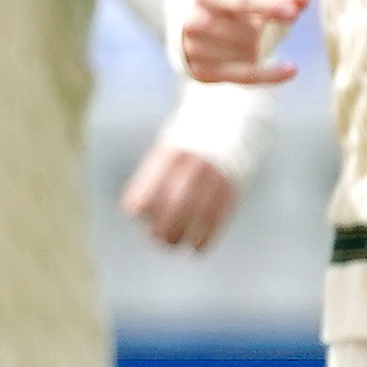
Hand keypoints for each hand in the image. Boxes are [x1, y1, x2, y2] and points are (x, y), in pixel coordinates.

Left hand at [120, 142, 242, 251]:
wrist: (231, 117)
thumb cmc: (190, 140)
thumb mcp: (169, 146)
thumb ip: (155, 175)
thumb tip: (137, 213)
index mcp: (174, 152)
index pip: (152, 182)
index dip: (140, 203)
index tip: (134, 214)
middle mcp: (195, 165)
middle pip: (174, 205)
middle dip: (161, 228)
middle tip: (154, 237)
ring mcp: (216, 176)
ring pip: (196, 214)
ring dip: (181, 236)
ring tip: (173, 244)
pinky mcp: (233, 187)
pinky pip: (218, 218)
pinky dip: (206, 237)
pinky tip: (196, 249)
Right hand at [179, 0, 308, 85]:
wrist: (192, 29)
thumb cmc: (228, 11)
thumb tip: (304, 0)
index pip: (242, 1)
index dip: (268, 6)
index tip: (293, 13)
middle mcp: (196, 23)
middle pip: (246, 29)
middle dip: (260, 28)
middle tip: (258, 25)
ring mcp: (196, 50)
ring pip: (246, 51)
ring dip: (257, 47)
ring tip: (245, 40)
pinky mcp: (204, 72)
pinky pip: (244, 75)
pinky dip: (270, 74)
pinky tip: (292, 70)